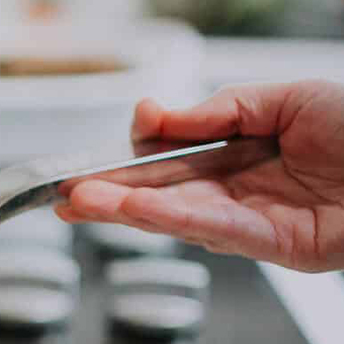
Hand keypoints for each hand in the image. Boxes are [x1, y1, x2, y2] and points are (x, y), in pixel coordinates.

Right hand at [56, 80, 343, 271]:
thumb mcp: (283, 98)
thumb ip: (216, 110)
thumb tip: (151, 114)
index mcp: (239, 157)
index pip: (170, 162)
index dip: (131, 162)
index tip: (98, 155)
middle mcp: (238, 193)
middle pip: (161, 197)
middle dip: (109, 197)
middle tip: (61, 197)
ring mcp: (253, 223)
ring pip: (178, 217)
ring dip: (127, 211)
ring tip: (81, 203)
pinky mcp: (274, 246)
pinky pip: (216, 228)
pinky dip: (174, 218)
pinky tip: (138, 210)